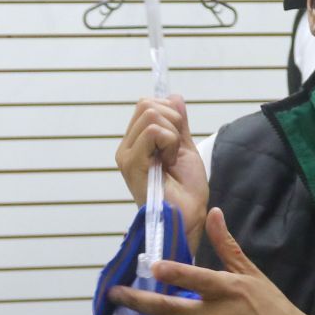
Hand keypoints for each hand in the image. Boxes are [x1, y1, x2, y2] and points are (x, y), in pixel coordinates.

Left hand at [110, 208, 314, 314]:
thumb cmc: (271, 306)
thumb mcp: (252, 273)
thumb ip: (226, 245)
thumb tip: (214, 212)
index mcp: (226, 289)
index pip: (195, 279)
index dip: (172, 272)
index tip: (152, 266)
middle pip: (168, 309)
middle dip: (138, 301)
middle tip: (115, 294)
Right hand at [115, 96, 208, 252]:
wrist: (189, 217)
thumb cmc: (187, 191)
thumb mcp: (185, 147)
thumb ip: (178, 123)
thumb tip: (173, 96)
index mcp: (136, 143)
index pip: (147, 104)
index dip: (171, 114)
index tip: (177, 143)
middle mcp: (126, 148)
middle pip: (147, 104)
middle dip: (173, 121)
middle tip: (176, 151)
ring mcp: (126, 156)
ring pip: (150, 114)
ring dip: (172, 135)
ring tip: (172, 159)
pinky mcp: (130, 164)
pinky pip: (152, 132)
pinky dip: (170, 143)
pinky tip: (169, 163)